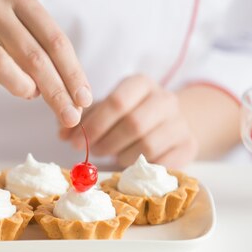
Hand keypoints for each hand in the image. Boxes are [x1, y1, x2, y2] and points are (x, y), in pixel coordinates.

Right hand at [0, 0, 90, 126]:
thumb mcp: (21, 35)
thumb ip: (47, 59)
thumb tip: (75, 101)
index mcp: (19, 0)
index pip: (56, 41)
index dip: (73, 74)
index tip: (84, 101)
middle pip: (35, 58)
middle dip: (57, 93)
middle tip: (70, 117)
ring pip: (4, 70)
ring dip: (22, 89)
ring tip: (26, 91)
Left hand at [60, 75, 198, 167]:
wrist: (169, 124)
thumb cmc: (129, 116)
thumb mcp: (105, 111)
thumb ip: (82, 119)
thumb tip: (62, 132)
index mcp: (142, 83)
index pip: (117, 101)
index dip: (93, 124)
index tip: (74, 142)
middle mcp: (165, 99)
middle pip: (133, 124)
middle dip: (106, 142)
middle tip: (91, 153)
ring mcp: (181, 123)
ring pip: (147, 146)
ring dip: (122, 156)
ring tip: (113, 155)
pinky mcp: (189, 146)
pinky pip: (161, 163)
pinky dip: (141, 168)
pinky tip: (130, 164)